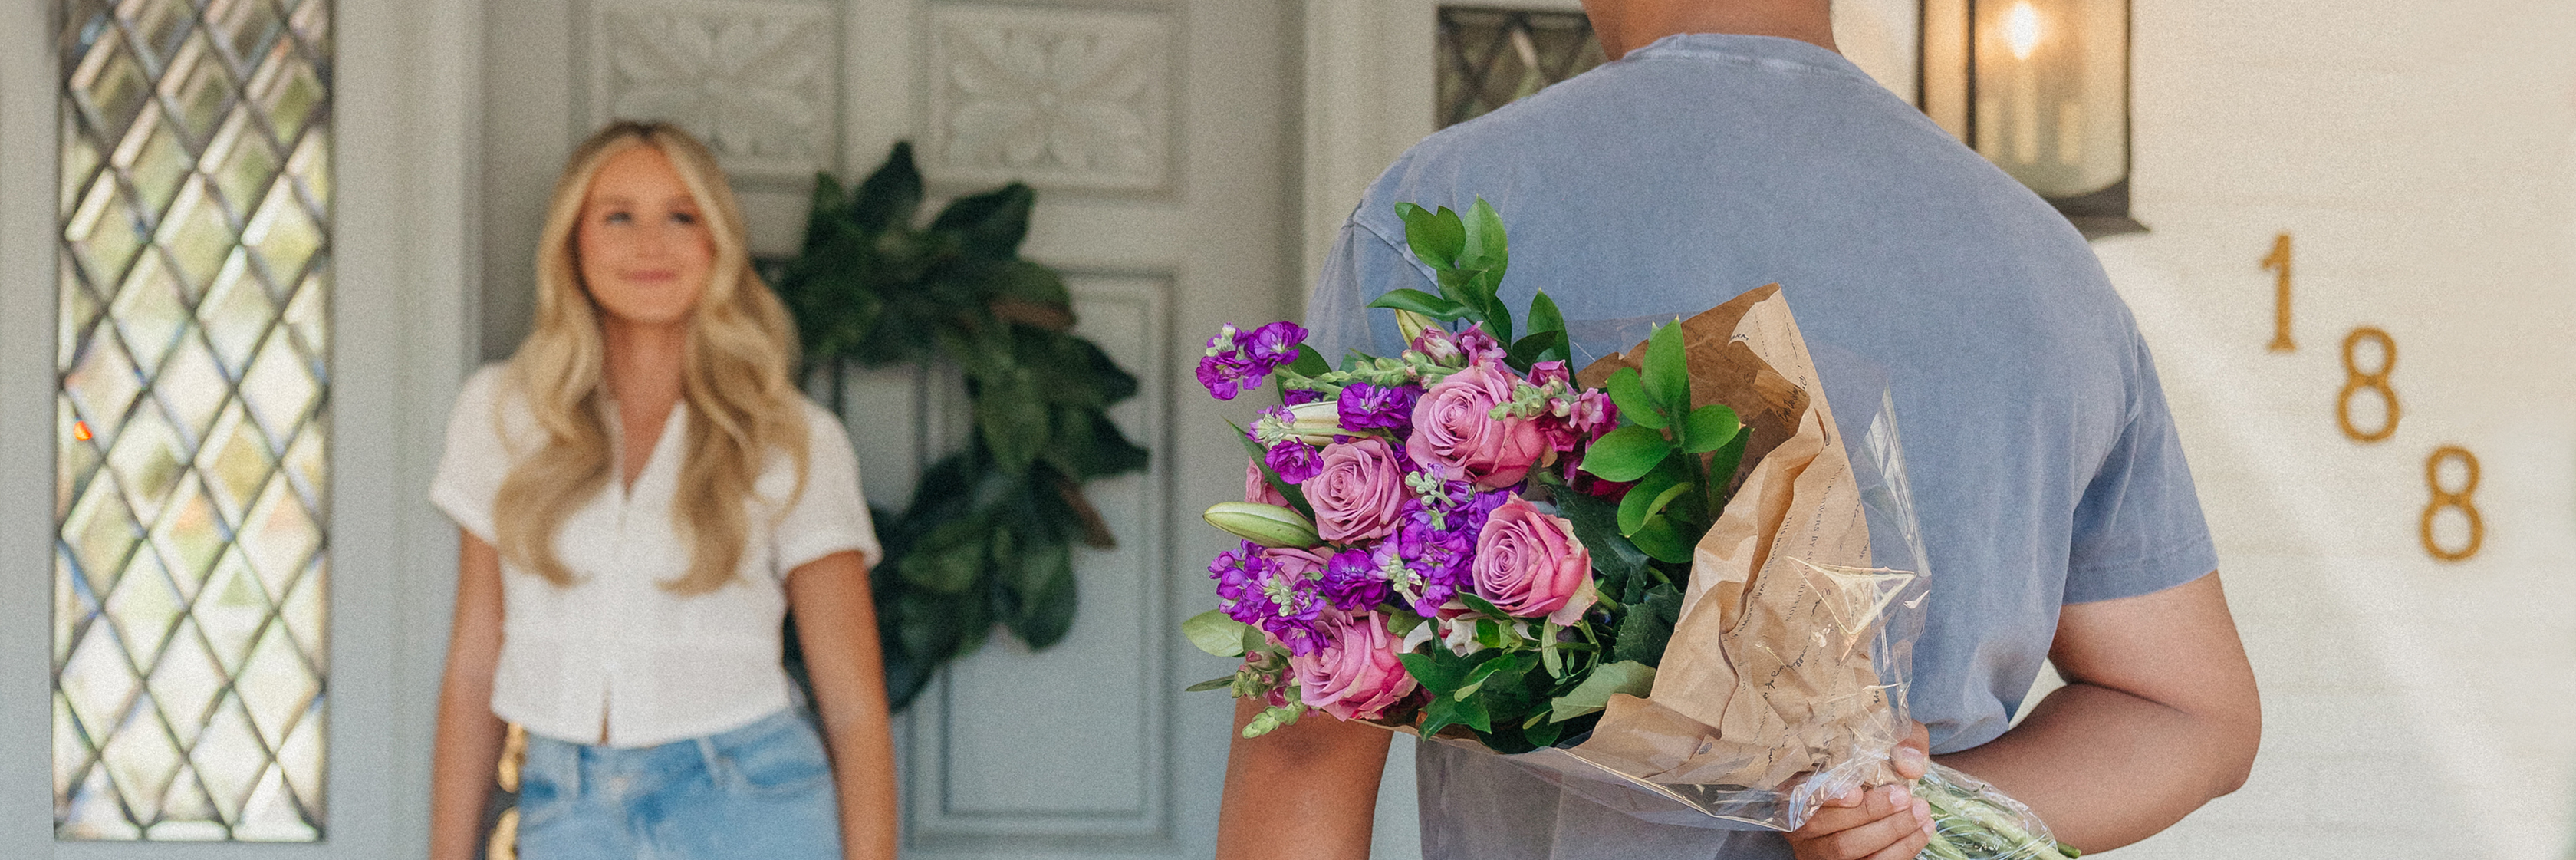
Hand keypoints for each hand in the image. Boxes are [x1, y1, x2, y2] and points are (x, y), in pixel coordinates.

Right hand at [1785, 721, 1933, 859]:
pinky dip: (1901, 849)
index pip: (1796, 793)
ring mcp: (1816, 851)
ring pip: (1843, 850)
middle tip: (1903, 797)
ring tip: (1920, 812)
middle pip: (1819, 825)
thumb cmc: (1877, 759)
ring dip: (1888, 832)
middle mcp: (1797, 822)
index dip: (1823, 796)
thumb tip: (1910, 764)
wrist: (1887, 787)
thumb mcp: (1890, 740)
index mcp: (1794, 786)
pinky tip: (1923, 830)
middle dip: (1867, 813)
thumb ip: (1903, 743)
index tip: (1855, 793)